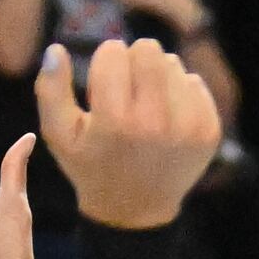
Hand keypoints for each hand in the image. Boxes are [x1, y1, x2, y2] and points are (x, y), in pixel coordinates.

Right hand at [35, 39, 222, 230]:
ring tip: (146, 106)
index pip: (114, 51)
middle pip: (148, 49)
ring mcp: (188, 127)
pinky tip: (167, 117)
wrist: (135, 209)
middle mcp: (155, 123)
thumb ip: (49, 89)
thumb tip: (55, 49)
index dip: (105, 62)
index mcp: (115, 121)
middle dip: (134, 62)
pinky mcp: (209, 131)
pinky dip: (180, 93)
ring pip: (173, 63)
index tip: (103, 84)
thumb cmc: (92, 165)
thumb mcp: (59, 134)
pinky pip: (195, 83)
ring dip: (157, 77)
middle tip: (127, 89)